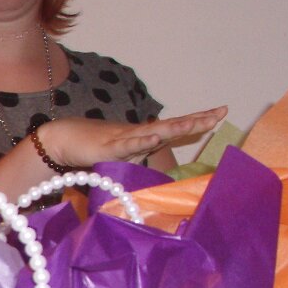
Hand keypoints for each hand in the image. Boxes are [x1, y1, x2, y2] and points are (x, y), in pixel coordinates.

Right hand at [42, 106, 226, 168]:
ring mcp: (126, 138)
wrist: (65, 140)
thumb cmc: (96, 149)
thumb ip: (144, 160)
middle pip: (173, 126)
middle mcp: (141, 133)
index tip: (221, 112)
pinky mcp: (109, 147)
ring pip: (155, 132)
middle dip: (197, 120)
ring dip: (176, 128)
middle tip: (220, 113)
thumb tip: (162, 175)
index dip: (198, 120)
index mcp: (146, 136)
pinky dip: (142, 140)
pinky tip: (154, 137)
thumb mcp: (127, 158)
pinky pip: (128, 145)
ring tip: (197, 123)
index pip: (176, 127)